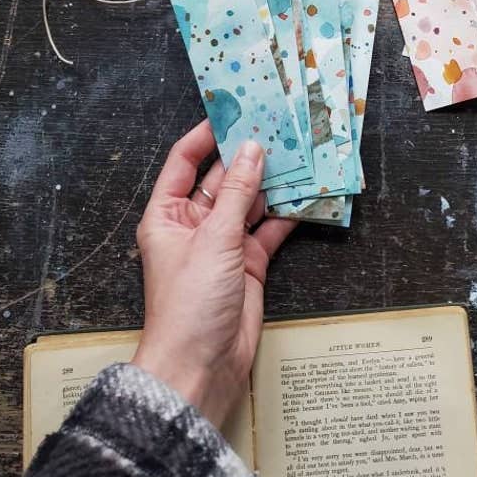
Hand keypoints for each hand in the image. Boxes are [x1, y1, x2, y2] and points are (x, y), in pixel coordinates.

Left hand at [131, 119, 296, 427]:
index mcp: (168, 214)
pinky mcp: (248, 264)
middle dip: (248, 155)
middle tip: (278, 126)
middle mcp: (194, 224)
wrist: (201, 366)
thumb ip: (238, 193)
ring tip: (299, 152)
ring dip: (272, 182)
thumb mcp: (213, 239)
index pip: (185, 161)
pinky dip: (287, 214)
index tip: (234, 109)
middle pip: (223, 178)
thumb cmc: (190, 304)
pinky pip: (269, 229)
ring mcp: (223, 244)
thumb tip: (253, 149)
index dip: (207, 134)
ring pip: (250, 202)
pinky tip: (308, 194)